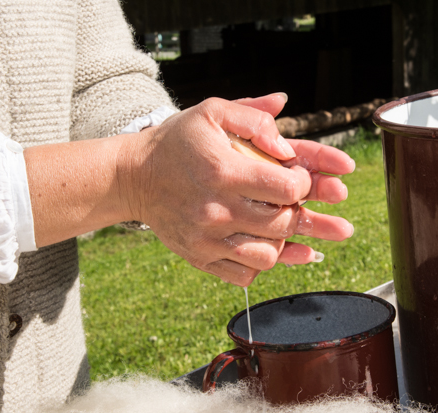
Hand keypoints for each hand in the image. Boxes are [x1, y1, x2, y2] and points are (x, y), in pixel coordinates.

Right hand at [121, 95, 354, 285]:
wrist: (133, 177)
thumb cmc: (177, 141)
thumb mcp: (212, 112)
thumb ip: (255, 118)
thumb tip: (289, 146)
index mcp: (222, 171)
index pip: (286, 188)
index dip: (304, 183)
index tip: (298, 178)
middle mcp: (215, 210)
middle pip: (282, 224)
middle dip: (302, 213)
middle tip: (296, 203)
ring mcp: (206, 239)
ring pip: (268, 256)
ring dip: (283, 241)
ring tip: (279, 224)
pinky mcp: (199, 257)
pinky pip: (245, 274)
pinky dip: (261, 262)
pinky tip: (263, 243)